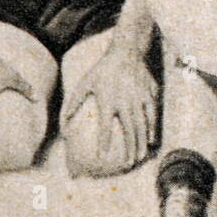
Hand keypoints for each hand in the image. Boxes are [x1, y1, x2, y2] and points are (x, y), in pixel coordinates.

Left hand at [61, 42, 158, 169]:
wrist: (126, 52)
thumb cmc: (102, 69)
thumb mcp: (85, 84)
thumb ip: (74, 103)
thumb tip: (64, 122)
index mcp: (108, 101)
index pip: (105, 127)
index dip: (103, 143)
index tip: (102, 157)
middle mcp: (125, 102)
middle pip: (129, 130)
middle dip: (129, 149)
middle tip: (128, 164)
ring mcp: (139, 98)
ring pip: (143, 125)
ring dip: (141, 142)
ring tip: (139, 157)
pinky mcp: (149, 94)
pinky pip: (152, 114)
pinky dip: (152, 127)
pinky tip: (151, 139)